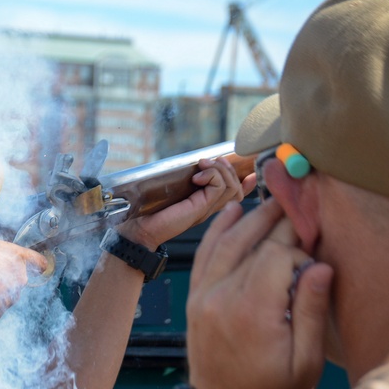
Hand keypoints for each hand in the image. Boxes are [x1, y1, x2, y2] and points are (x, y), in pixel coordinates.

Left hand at [118, 157, 254, 248]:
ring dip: (219, 170)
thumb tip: (196, 163)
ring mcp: (207, 210)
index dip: (247, 183)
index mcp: (206, 205)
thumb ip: (187, 181)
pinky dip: (212, 176)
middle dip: (227, 168)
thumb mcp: (174, 189)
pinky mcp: (201, 209)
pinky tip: (197, 177)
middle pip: (238, 189)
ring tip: (202, 166)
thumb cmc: (151, 210)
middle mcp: (210, 209)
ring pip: (232, 187)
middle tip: (209, 161)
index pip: (236, 195)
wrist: (139, 228)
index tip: (250, 171)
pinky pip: (220, 188)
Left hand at [185, 200, 332, 388]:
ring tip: (273, 201)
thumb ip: (311, 311)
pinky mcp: (196, 298)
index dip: (298, 247)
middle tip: (298, 204)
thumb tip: (320, 266)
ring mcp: (204, 296)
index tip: (314, 250)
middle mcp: (222, 298)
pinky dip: (217, 231)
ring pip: (225, 242)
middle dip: (276, 221)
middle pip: (250, 243)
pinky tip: (232, 212)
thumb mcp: (306, 361)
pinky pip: (204, 255)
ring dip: (249, 218)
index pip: (275, 255)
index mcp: (252, 312)